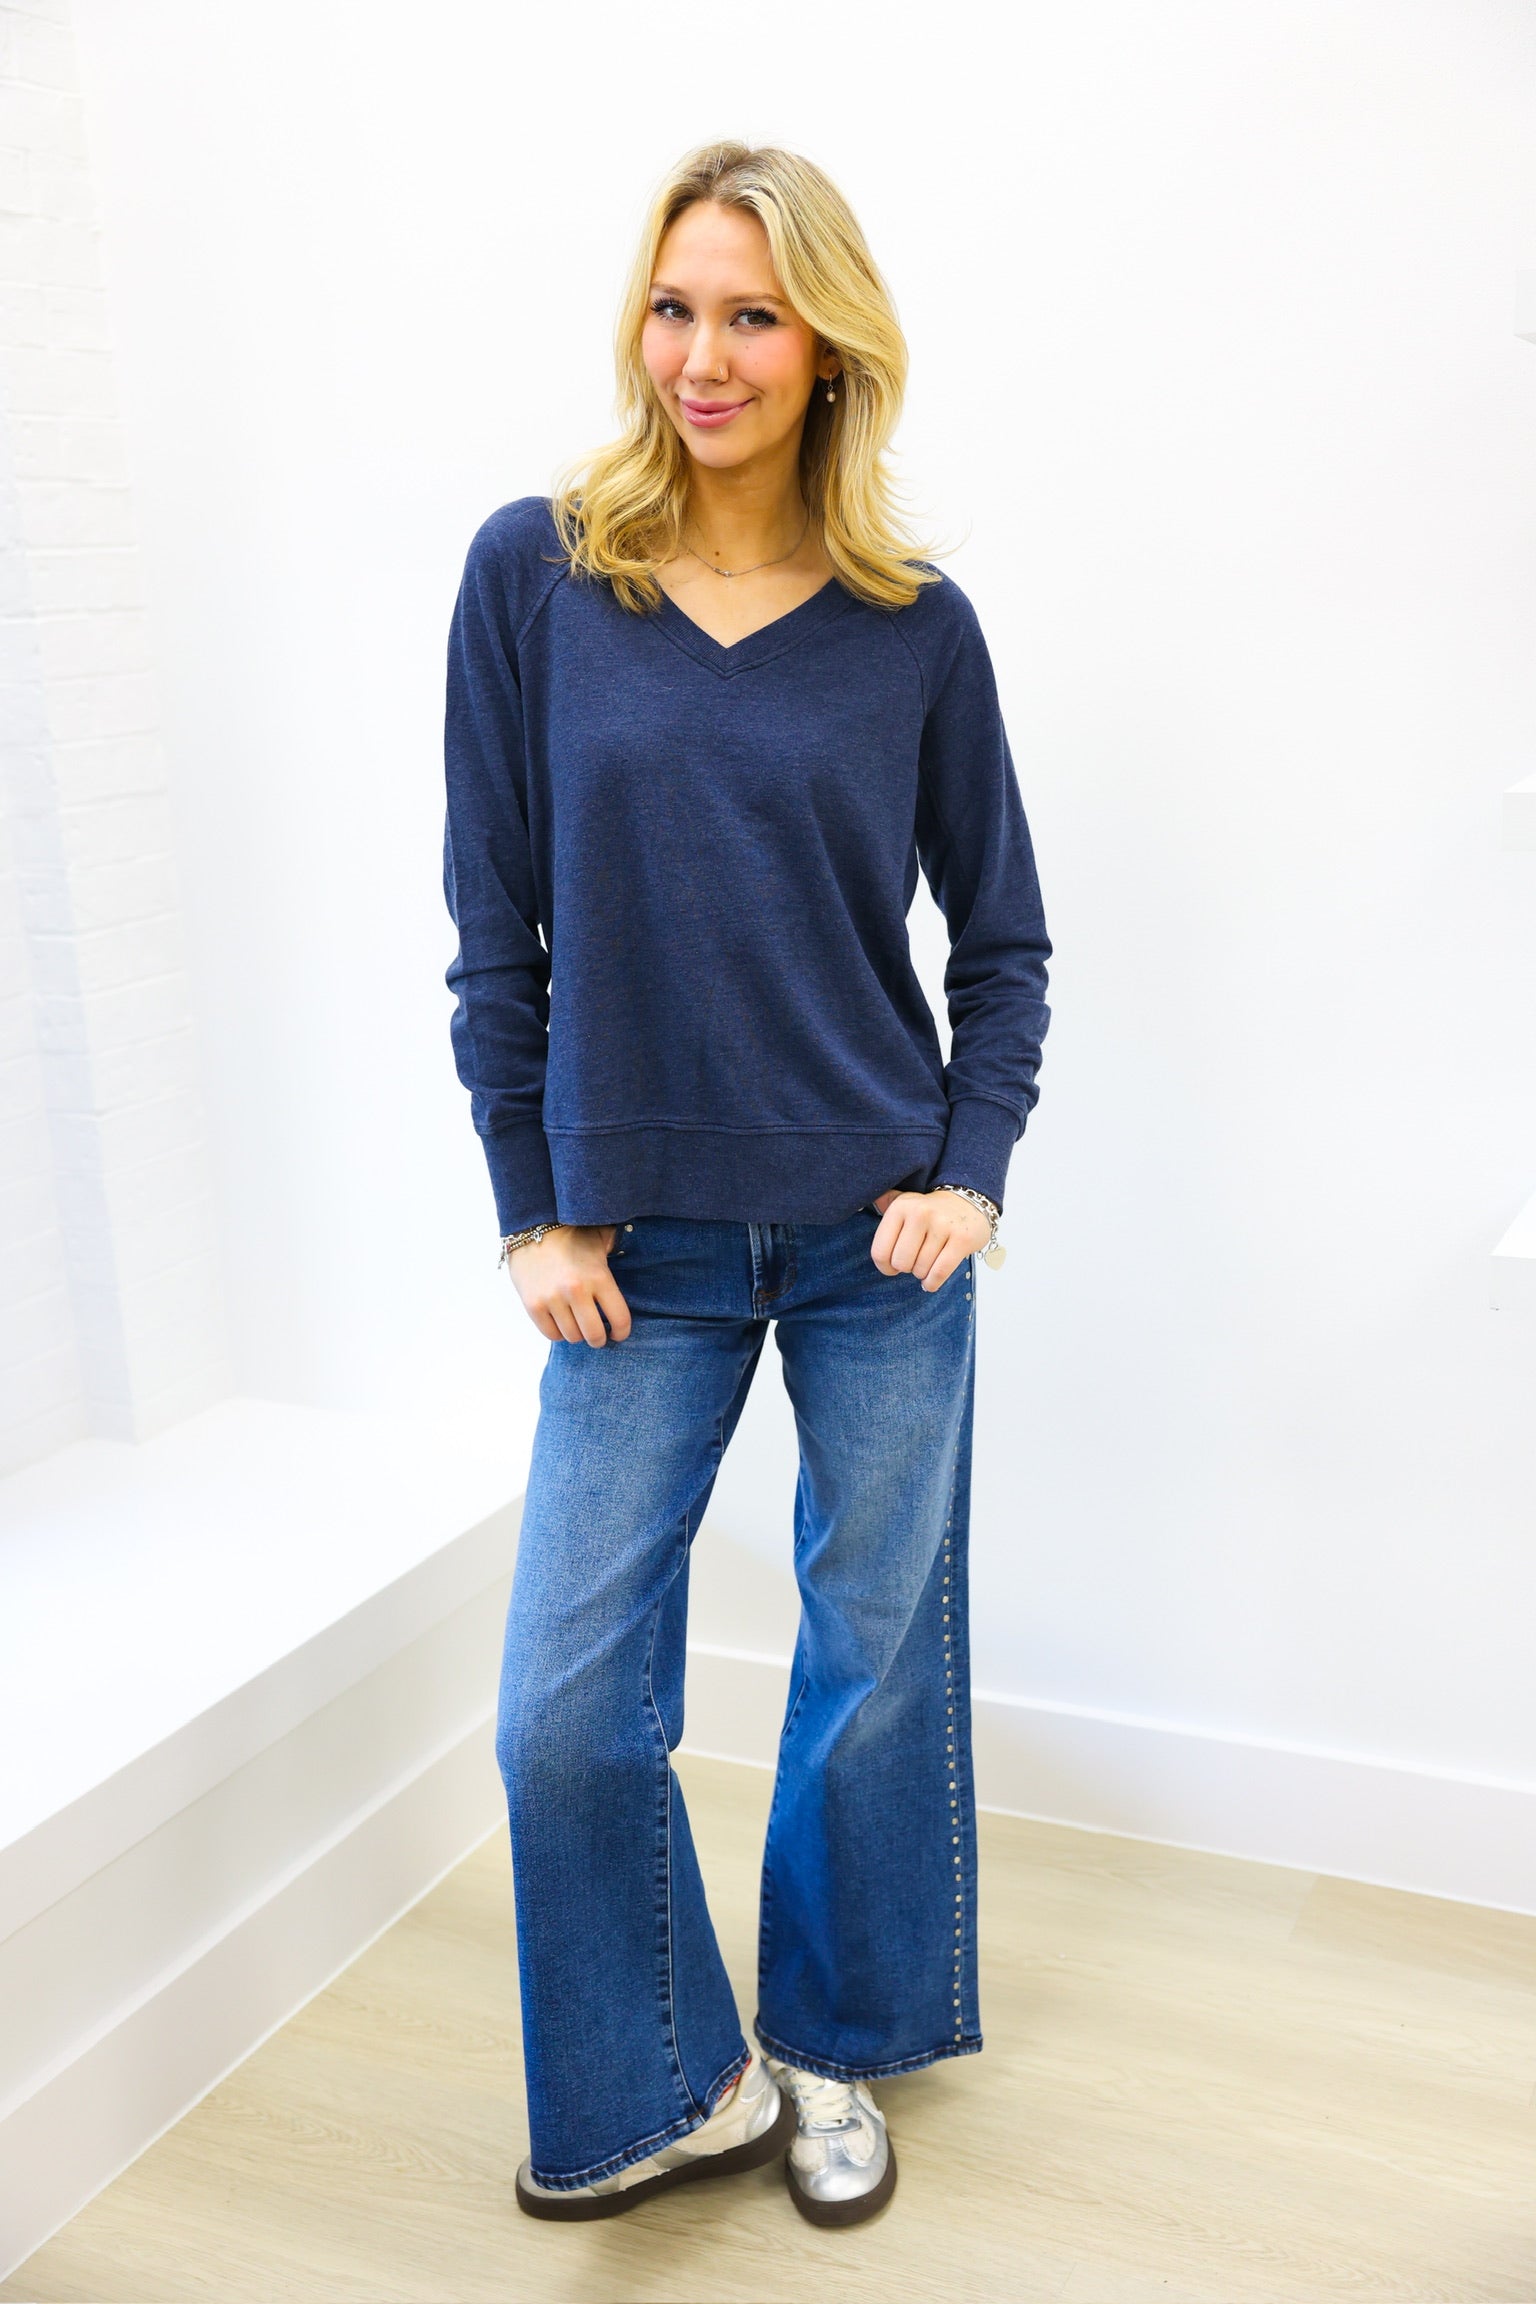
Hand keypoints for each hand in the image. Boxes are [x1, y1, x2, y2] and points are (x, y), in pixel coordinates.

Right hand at [505, 1223, 632, 1345]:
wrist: (532, 1228)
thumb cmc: (572, 1236)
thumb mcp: (601, 1240)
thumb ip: (620, 1252)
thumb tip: (645, 1255)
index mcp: (598, 1276)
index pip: (619, 1318)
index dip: (622, 1332)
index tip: (618, 1334)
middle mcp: (576, 1290)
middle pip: (594, 1334)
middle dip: (599, 1339)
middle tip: (598, 1336)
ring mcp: (552, 1299)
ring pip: (572, 1336)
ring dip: (577, 1334)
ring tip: (578, 1325)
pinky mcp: (533, 1305)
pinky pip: (550, 1334)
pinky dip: (558, 1332)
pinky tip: (561, 1322)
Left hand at [869, 1189, 989, 1291]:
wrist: (969, 1202)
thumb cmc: (931, 1211)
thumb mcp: (906, 1203)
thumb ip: (884, 1204)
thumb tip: (861, 1204)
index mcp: (901, 1207)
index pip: (880, 1251)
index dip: (884, 1266)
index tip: (892, 1266)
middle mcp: (920, 1213)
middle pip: (900, 1263)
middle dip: (906, 1268)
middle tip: (914, 1261)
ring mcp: (942, 1225)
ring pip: (921, 1269)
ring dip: (922, 1273)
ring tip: (927, 1263)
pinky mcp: (962, 1239)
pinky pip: (940, 1273)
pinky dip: (933, 1283)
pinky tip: (931, 1281)